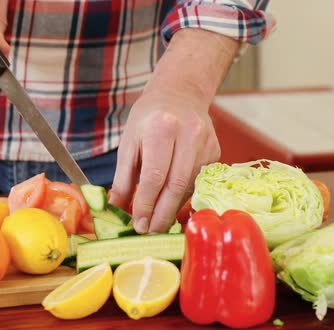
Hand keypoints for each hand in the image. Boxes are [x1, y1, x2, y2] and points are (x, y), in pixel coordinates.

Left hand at [109, 87, 220, 233]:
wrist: (180, 93)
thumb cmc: (149, 117)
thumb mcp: (129, 141)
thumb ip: (123, 177)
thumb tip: (117, 209)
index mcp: (162, 128)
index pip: (155, 175)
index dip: (146, 203)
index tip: (138, 224)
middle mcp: (189, 134)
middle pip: (176, 185)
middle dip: (162, 213)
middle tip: (150, 231)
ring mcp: (206, 143)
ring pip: (190, 186)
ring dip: (173, 208)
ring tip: (158, 221)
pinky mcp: (216, 152)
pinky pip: (199, 181)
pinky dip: (184, 196)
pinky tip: (172, 202)